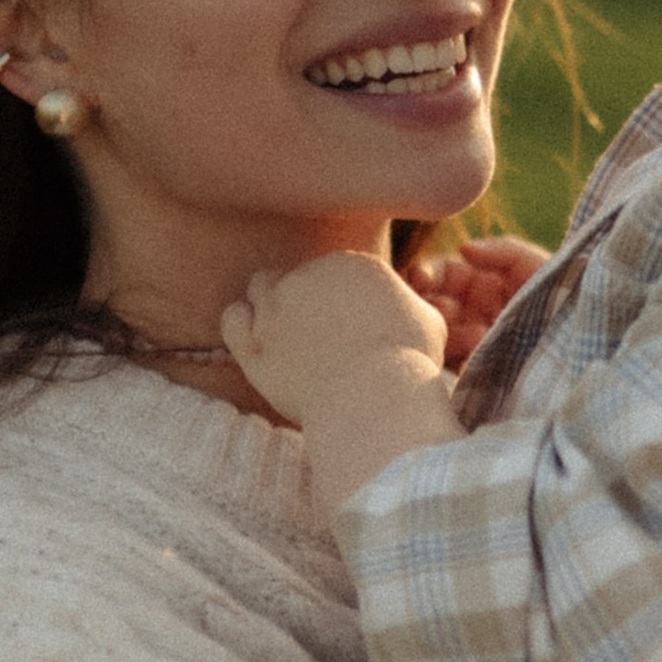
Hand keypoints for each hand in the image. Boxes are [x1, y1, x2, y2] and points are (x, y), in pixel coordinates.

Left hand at [220, 253, 449, 425]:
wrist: (374, 398)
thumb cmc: (409, 363)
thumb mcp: (429, 321)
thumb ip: (409, 304)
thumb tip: (404, 308)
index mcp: (351, 264)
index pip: (336, 271)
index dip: (341, 296)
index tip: (349, 323)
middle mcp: (307, 276)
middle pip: (299, 276)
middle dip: (308, 300)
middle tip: (320, 334)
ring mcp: (275, 309)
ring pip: (260, 287)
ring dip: (271, 303)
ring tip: (286, 332)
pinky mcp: (253, 344)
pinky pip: (232, 318)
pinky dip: (240, 323)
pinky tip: (258, 339)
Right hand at [414, 234, 551, 367]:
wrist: (582, 337)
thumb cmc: (560, 294)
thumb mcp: (534, 266)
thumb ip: (501, 251)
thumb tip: (463, 248)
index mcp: (474, 283)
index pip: (434, 274)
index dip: (423, 274)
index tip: (421, 279)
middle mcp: (465, 312)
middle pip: (426, 308)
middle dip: (431, 307)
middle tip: (448, 310)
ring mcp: (468, 343)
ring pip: (436, 338)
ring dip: (450, 335)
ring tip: (479, 336)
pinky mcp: (476, 371)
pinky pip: (452, 365)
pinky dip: (460, 358)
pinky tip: (480, 353)